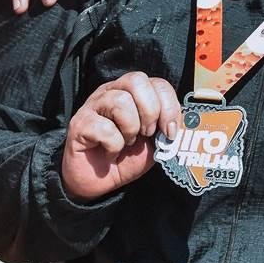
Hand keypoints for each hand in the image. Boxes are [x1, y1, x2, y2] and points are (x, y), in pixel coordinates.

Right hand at [61, 73, 181, 201]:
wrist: (98, 181)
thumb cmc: (126, 157)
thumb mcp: (155, 142)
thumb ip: (167, 129)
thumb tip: (184, 124)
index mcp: (133, 93)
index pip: (157, 83)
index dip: (169, 106)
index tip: (170, 131)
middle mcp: (112, 92)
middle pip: (137, 81)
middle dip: (150, 111)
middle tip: (147, 134)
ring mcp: (93, 105)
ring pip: (120, 102)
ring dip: (131, 129)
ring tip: (126, 143)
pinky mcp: (79, 123)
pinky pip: (104, 128)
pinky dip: (114, 146)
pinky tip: (110, 153)